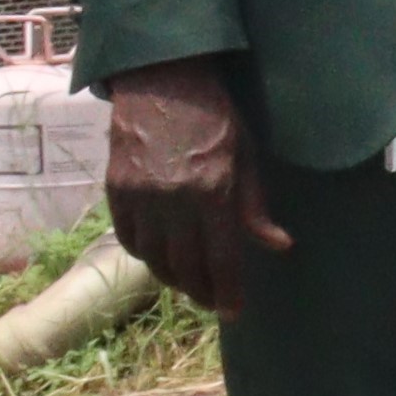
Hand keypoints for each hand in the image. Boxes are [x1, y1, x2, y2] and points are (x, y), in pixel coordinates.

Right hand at [100, 57, 286, 315]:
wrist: (163, 81)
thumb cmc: (216, 117)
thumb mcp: (247, 156)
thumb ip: (256, 206)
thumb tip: (279, 246)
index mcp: (212, 191)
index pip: (220, 257)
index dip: (227, 290)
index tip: (234, 313)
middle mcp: (172, 198)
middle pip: (183, 265)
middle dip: (200, 291)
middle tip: (213, 302)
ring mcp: (139, 194)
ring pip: (152, 257)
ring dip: (171, 277)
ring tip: (189, 284)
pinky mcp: (116, 187)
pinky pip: (128, 236)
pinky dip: (144, 253)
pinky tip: (160, 257)